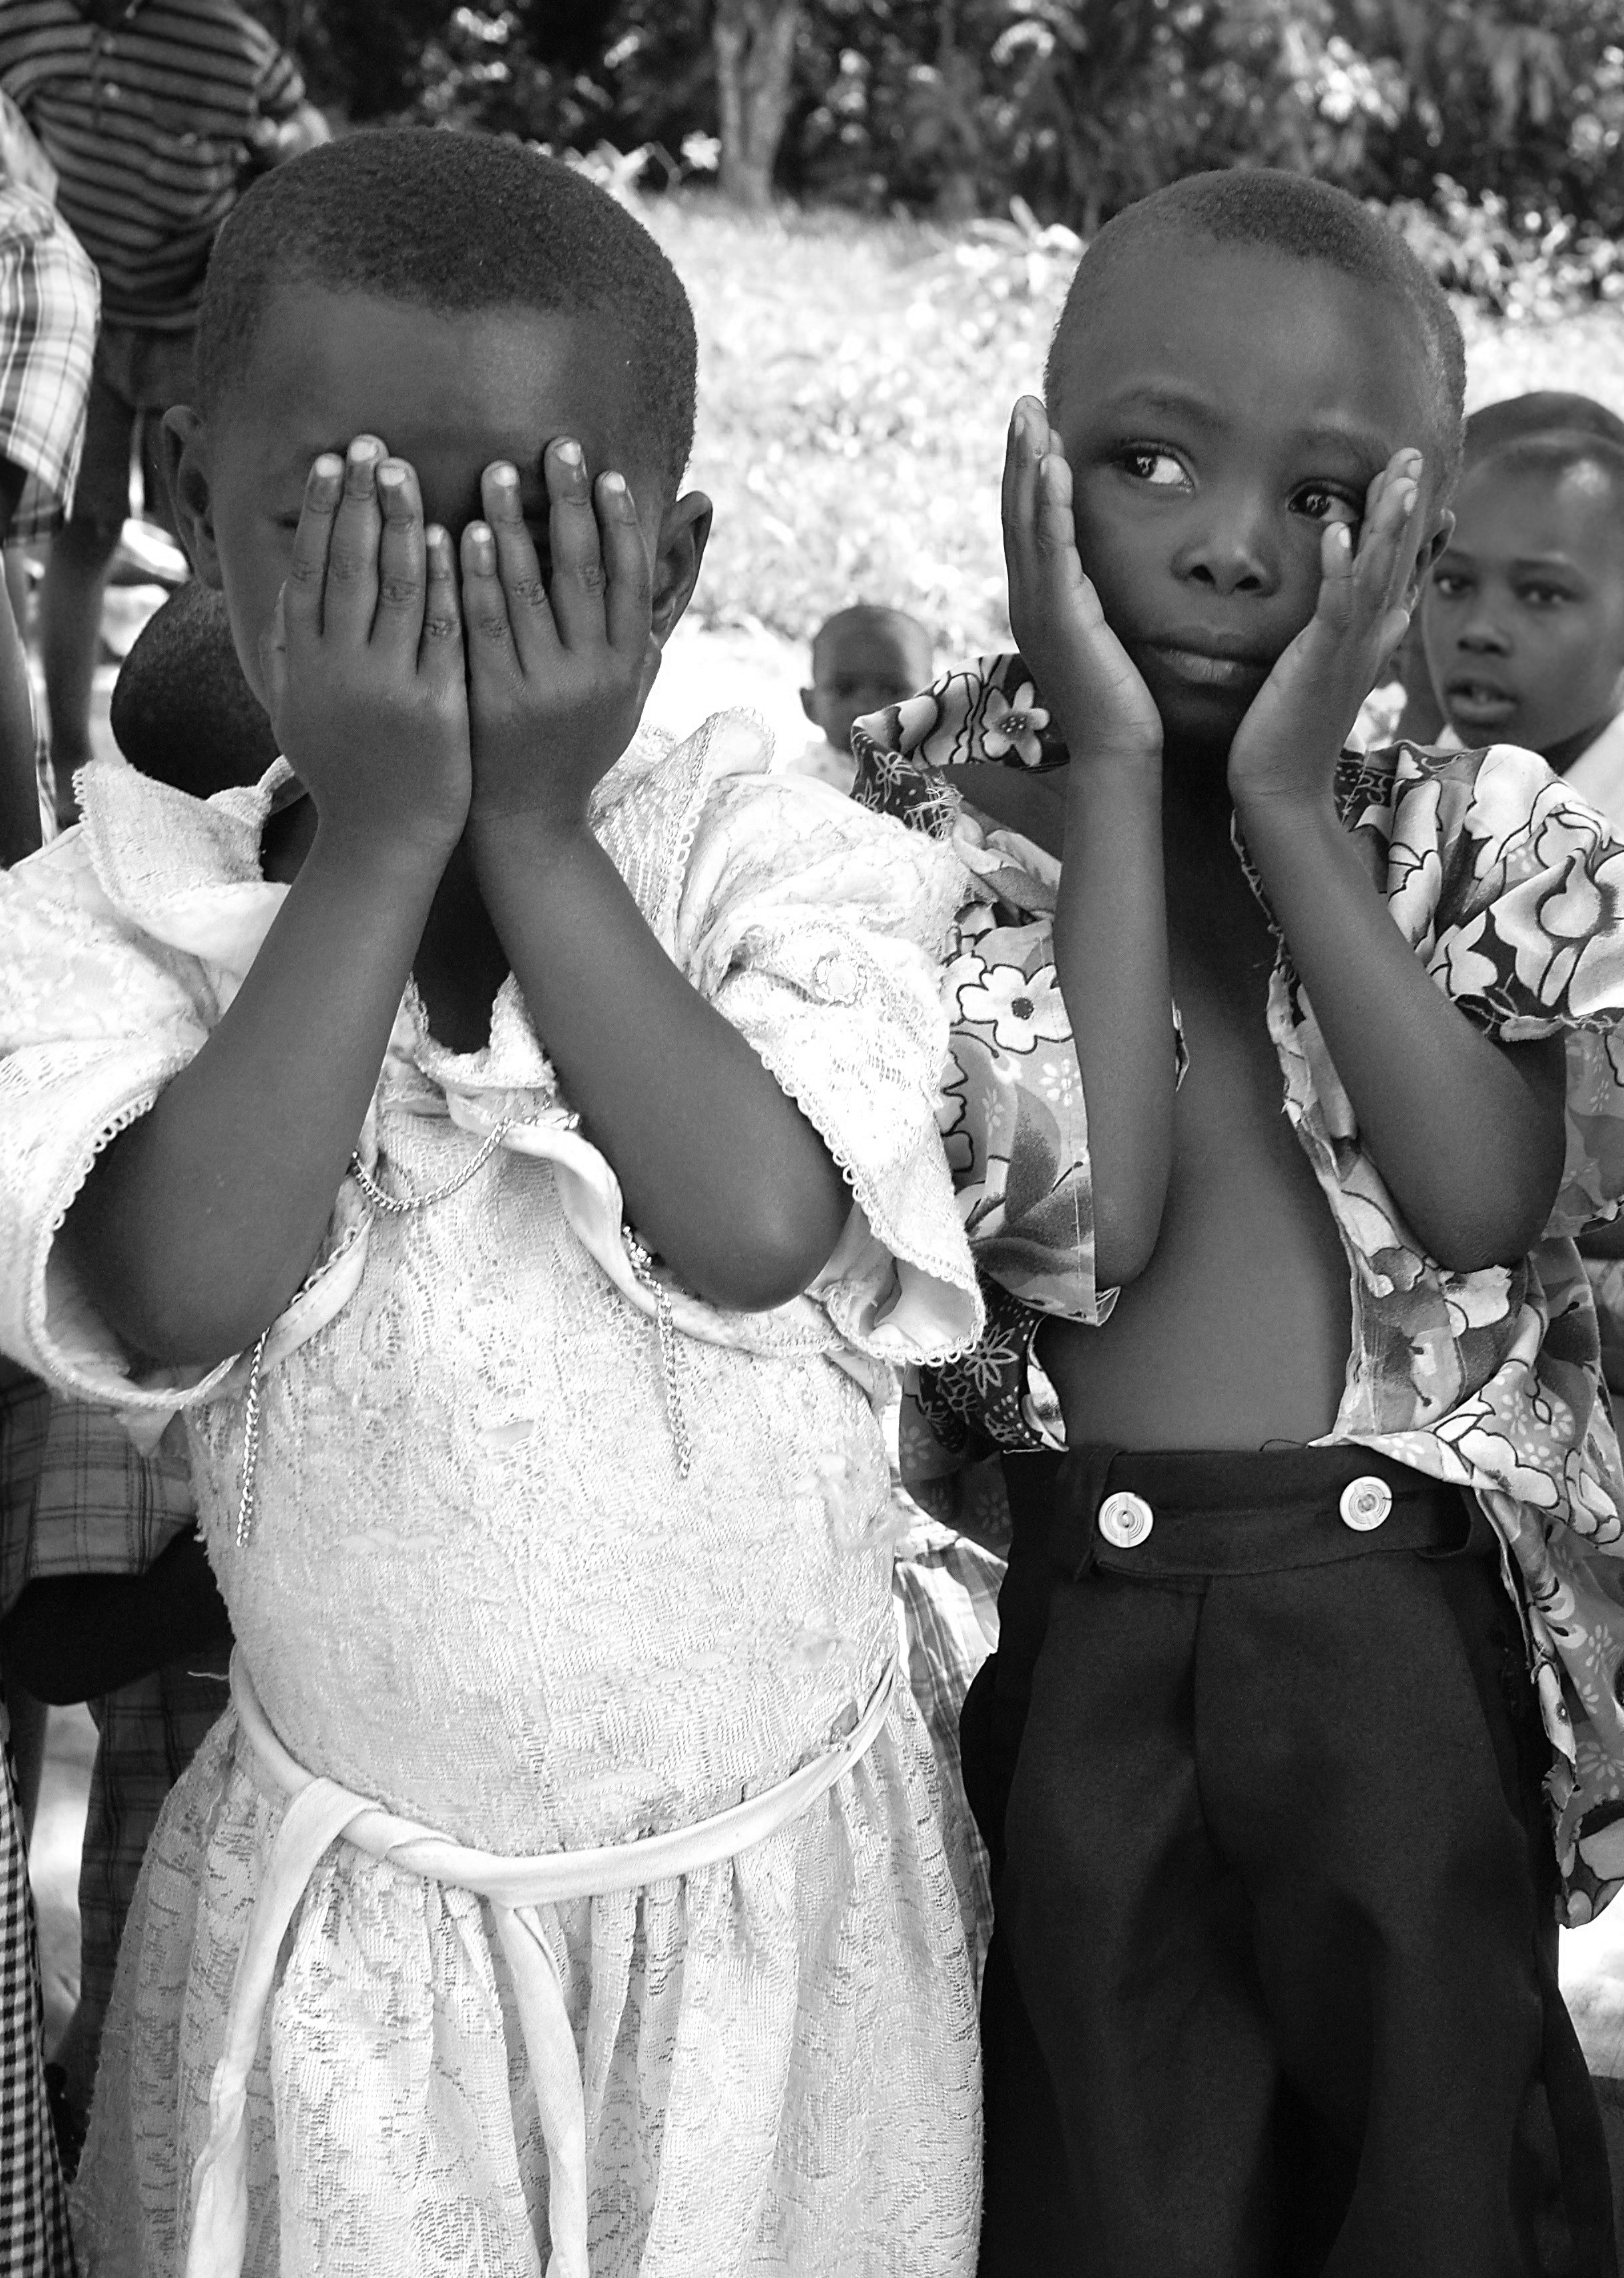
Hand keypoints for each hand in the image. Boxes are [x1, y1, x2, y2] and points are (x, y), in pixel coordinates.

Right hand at [261, 438, 470, 861]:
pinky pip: (442, 630)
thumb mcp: (300, 713)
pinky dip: (446, 581)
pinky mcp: (433, 707)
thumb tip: (286, 592)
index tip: (329, 463)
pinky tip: (454, 538)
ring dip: (401, 524)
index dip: (317, 513)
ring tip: (408, 472)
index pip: (307, 571)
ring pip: (394, 590)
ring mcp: (385, 687)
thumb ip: (289, 654)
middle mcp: (337, 670)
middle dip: (358, 501)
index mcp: (302, 665)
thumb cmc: (346, 774)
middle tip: (371, 445)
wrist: (383, 843)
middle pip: (346, 567)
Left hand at [462, 440, 656, 834]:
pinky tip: (462, 532)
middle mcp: (591, 674)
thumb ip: (639, 639)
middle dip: (571, 503)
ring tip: (498, 472)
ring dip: (513, 525)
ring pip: (528, 590)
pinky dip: (473, 573)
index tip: (605, 473)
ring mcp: (542, 686)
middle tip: (557, 446)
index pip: (628, 579)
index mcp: (626, 666)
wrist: (529, 820)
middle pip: (582, 572)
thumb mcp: (624, 700)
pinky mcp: (493, 697)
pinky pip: (482, 622)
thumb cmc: (576, 749)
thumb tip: (663, 573)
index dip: (619, 522)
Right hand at [1002, 396, 1161, 769]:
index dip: (1027, 475)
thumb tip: (1104, 585)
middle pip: (1017, 513)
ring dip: (1028, 465)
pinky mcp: (1060, 618)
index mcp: (1039, 604)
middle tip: (1024, 403)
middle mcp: (1028, 602)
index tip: (1035, 429)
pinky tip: (1054, 465)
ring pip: (1027, 523)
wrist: (1120, 755)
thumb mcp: (1107, 641)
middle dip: (1019, 455)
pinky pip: (1053, 550)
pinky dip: (1050, 505)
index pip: (1028, 526)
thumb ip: (1097, 606)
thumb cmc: (1122, 707)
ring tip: (1032, 417)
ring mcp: (1039, 610)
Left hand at [1227, 448, 1421, 808]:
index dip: (1413, 531)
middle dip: (1405, 508)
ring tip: (1399, 479)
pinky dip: (1338, 570)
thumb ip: (1363, 640)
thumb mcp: (1335, 677)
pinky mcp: (1319, 664)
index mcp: (1369, 641)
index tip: (1427, 488)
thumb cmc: (1298, 734)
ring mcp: (1348, 652)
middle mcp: (1368, 641)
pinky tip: (1337, 532)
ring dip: (1387, 526)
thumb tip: (1398, 616)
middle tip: (1415, 456)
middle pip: (1394, 562)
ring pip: (1376, 577)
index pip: (1398, 574)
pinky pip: (1334, 609)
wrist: (1284, 789)